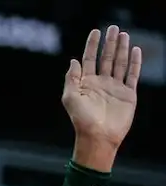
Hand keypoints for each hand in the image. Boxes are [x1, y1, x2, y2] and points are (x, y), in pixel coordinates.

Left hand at [63, 26, 140, 158]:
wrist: (98, 136)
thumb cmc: (81, 120)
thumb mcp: (70, 97)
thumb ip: (72, 78)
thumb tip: (73, 60)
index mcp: (86, 84)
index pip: (89, 60)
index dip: (92, 45)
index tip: (95, 31)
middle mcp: (101, 84)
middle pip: (106, 58)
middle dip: (109, 43)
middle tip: (113, 28)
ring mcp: (115, 88)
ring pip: (119, 64)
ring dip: (122, 49)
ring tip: (124, 34)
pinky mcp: (128, 94)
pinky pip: (132, 75)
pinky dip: (135, 63)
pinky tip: (136, 50)